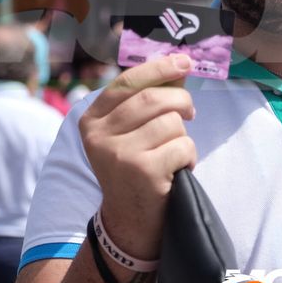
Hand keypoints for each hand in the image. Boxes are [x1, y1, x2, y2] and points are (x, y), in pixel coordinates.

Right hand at [79, 54, 195, 261]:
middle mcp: (99, 136)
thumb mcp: (131, 132)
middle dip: (181, 102)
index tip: (184, 61)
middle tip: (189, 114)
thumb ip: (148, 99)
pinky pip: (183, 146)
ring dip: (183, 137)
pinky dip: (188, 157)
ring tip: (172, 154)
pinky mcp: (142, 171)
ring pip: (172, 122)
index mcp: (92, 120)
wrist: (129, 221)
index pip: (127, 82)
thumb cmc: (136, 167)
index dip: (159, 68)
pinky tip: (176, 171)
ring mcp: (119, 154)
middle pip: (154, 99)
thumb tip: (178, 64)